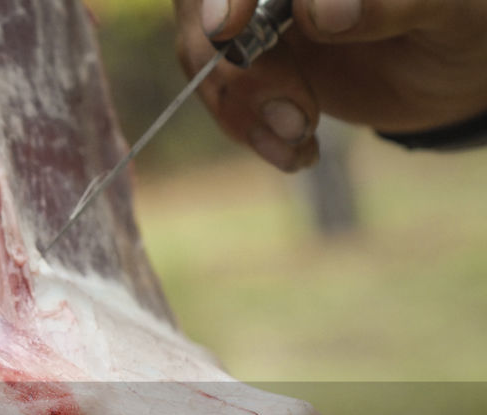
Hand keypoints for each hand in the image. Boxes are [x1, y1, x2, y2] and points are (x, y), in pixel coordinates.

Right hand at [172, 0, 486, 169]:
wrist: (448, 72)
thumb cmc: (463, 23)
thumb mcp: (450, 10)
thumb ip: (391, 1)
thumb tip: (321, 14)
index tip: (227, 27)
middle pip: (204, 3)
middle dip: (234, 65)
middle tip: (295, 118)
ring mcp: (256, 13)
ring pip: (202, 51)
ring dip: (240, 108)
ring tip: (300, 140)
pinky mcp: (249, 61)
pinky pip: (218, 92)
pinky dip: (248, 130)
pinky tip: (296, 151)